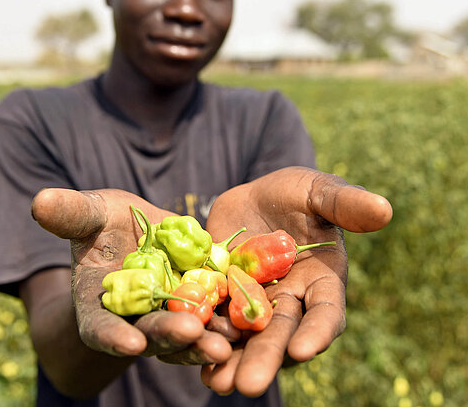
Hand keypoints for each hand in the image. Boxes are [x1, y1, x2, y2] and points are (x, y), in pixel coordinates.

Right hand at [31, 188, 232, 365]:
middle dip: (168, 334)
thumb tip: (39, 200)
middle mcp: (133, 317)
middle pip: (148, 332)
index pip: (98, 326)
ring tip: (224, 344)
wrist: (140, 228)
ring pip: (183, 334)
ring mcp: (166, 313)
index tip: (129, 342)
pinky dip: (224, 322)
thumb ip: (70, 213)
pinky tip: (242, 323)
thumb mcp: (91, 213)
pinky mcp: (196, 303)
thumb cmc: (106, 221)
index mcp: (98, 301)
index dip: (110, 336)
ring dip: (202, 341)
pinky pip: (211, 317)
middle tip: (191, 332)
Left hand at [200, 166, 391, 396]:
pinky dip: (206, 336)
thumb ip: (345, 202)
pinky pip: (217, 318)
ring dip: (233, 359)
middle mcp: (292, 299)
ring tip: (216, 382)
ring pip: (247, 335)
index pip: (326, 311)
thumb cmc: (297, 193)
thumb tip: (385, 209)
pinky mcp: (226, 295)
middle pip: (282, 332)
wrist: (255, 197)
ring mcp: (256, 301)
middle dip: (266, 356)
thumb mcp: (318, 191)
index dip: (317, 331)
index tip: (303, 350)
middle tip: (250, 384)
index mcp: (322, 280)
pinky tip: (189, 352)